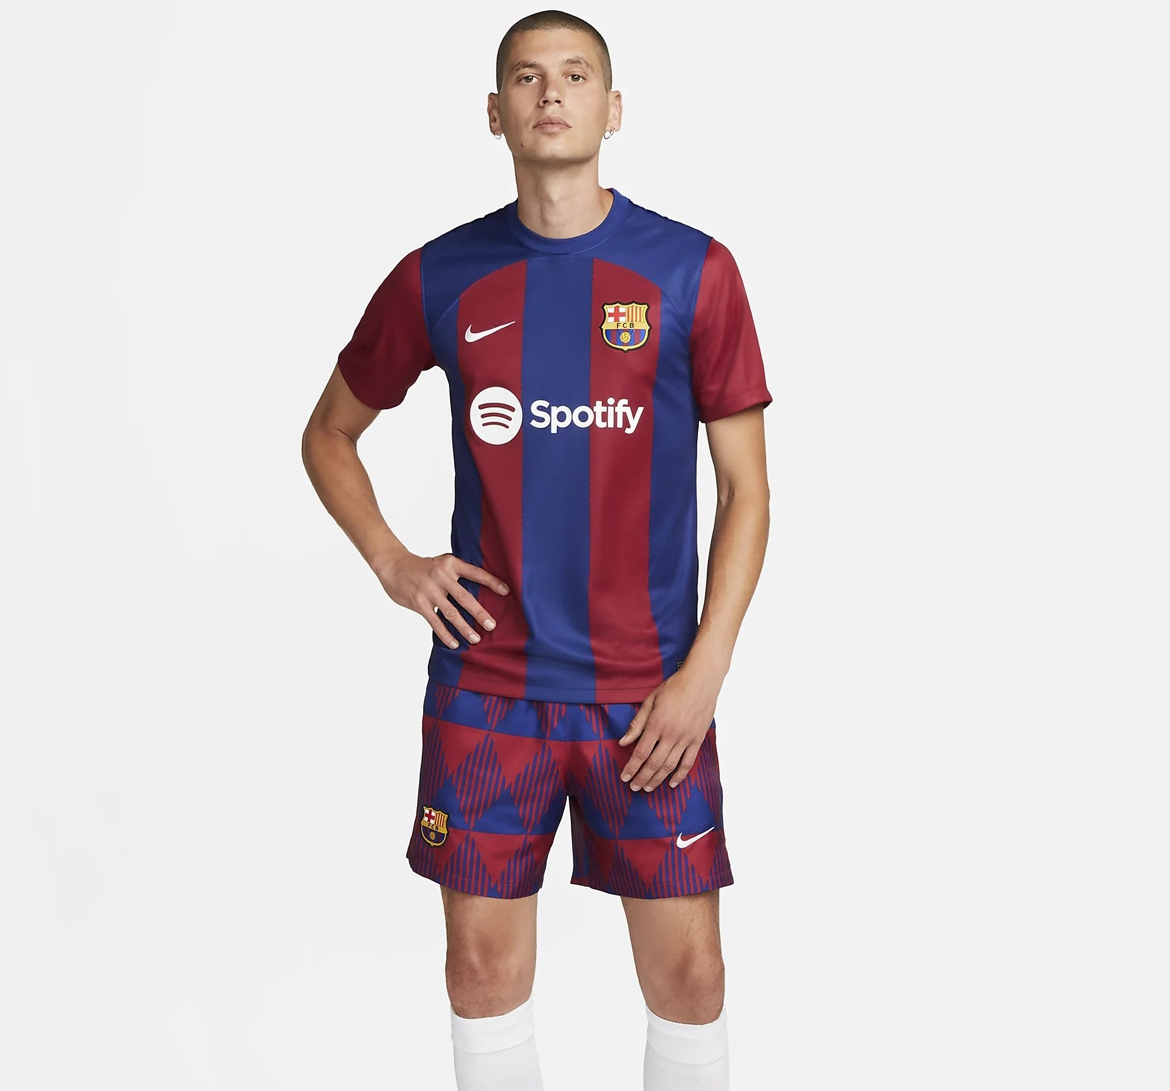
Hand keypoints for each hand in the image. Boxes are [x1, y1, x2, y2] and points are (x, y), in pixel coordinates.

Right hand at [378, 551, 509, 648]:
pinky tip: (454, 643)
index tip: (506, 591)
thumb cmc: (422, 567)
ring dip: (464, 627)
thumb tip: (479, 591)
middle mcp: (441, 576)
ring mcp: (429, 590)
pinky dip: (445, 634)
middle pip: (465, 597)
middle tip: (492, 625)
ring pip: (451, 613)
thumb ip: (457, 574)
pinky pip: (435, 622)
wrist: (393, 564)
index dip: (492, 582)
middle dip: (479, 613)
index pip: (475, 573)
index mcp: (450, 564)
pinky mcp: (419, 603)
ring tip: (476, 639)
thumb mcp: (441, 563)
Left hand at [617, 663, 721, 791]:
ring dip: (658, 779)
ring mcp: (686, 738)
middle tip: (634, 788)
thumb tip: (623, 741)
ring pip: (670, 766)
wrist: (701, 680)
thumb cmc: (674, 687)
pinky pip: (688, 762)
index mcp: (657, 724)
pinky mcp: (698, 739)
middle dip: (642, 778)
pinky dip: (680, 775)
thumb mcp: (651, 700)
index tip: (624, 777)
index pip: (640, 752)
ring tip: (648, 788)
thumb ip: (637, 723)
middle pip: (653, 763)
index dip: (631, 768)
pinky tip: (673, 783)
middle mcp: (671, 734)